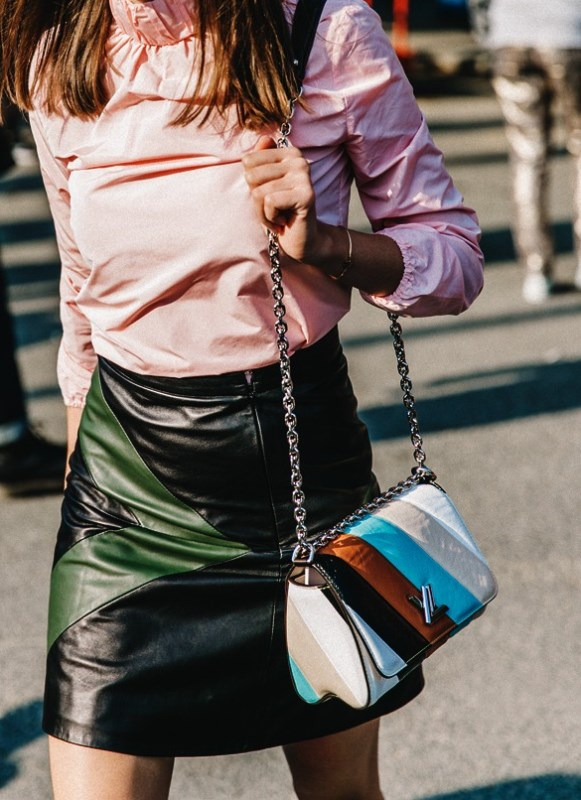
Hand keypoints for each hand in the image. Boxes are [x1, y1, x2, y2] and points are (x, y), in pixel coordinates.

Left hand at [242, 136, 319, 263]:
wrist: (301, 240)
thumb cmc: (280, 213)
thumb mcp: (264, 186)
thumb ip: (261, 162)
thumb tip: (264, 138)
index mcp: (289, 153)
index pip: (248, 162)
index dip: (251, 185)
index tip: (267, 197)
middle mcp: (298, 160)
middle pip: (251, 176)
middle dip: (256, 200)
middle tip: (272, 210)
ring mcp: (304, 176)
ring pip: (259, 192)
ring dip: (263, 213)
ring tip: (277, 218)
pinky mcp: (306, 195)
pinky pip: (270, 202)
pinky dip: (270, 218)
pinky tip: (283, 222)